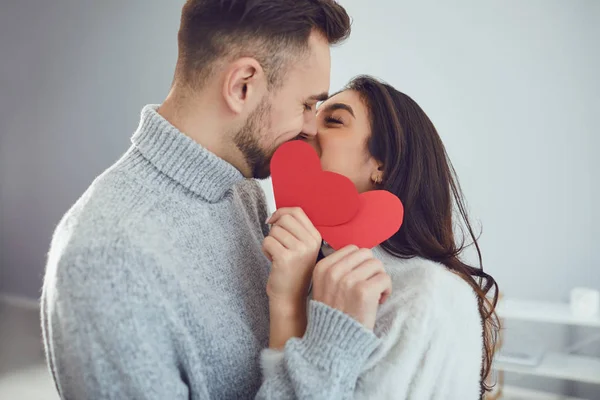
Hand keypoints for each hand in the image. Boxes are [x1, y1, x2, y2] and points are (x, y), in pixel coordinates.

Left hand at [262, 207, 321, 348]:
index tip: (273, 221)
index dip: (281, 212)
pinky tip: (273, 261)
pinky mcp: (286, 258)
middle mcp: (310, 242)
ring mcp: (299, 250)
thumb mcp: (301, 248)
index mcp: (316, 237)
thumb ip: (294, 230)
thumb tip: (275, 214)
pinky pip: (267, 242)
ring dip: (270, 242)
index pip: (297, 211)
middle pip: (284, 218)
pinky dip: (266, 250)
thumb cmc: (292, 272)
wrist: (290, 298)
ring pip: (274, 231)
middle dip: (274, 229)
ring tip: (277, 255)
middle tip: (277, 244)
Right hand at [312, 245, 391, 329]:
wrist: (333, 342)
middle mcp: (333, 271)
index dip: (359, 263)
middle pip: (365, 253)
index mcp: (322, 267)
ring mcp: (348, 280)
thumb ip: (337, 269)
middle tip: (369, 285)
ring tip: (374, 295)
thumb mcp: (324, 287)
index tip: (358, 278)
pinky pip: (385, 278)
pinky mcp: (363, 291)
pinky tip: (379, 301)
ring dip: (379, 279)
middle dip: (371, 269)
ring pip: (377, 264)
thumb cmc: (333, 315)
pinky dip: (386, 290)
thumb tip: (361, 255)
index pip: (351, 249)